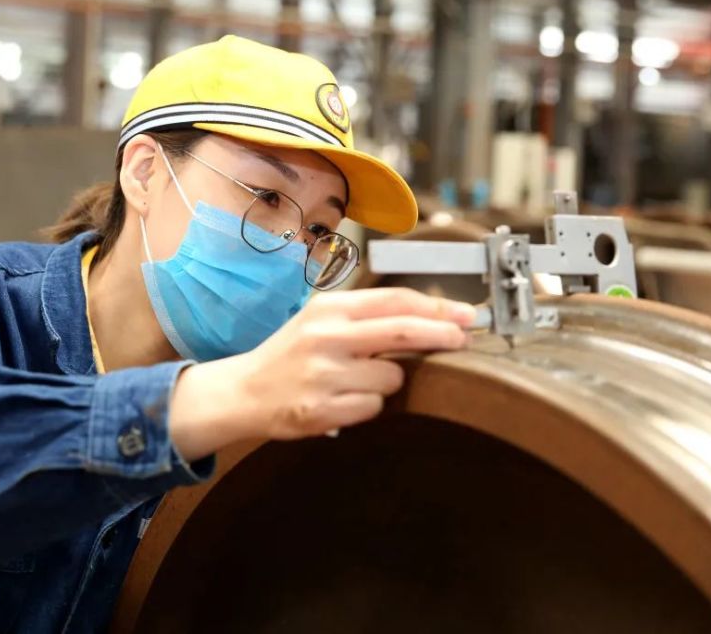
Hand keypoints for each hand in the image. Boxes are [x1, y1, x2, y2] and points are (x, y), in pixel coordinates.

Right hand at [169, 288, 475, 459]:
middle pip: (403, 331)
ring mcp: (323, 374)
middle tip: (463, 338)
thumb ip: (367, 318)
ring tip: (356, 381)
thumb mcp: (322, 322)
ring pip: (392, 379)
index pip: (394, 300)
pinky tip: (343, 401)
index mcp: (328, 308)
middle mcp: (325, 336)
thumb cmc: (291, 354)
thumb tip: (431, 319)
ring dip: (388, 383)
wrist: (244, 391)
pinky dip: (367, 407)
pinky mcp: (321, 409)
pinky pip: (373, 408)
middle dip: (442, 334)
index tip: (466, 314)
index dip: (437, 306)